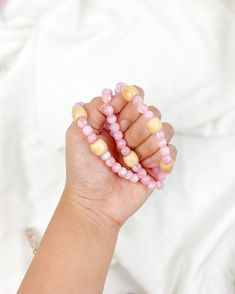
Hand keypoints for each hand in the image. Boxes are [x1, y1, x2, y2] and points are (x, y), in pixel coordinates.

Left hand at [63, 85, 176, 227]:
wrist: (94, 203)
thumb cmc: (83, 170)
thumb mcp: (77, 135)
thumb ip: (92, 110)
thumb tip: (112, 95)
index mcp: (114, 122)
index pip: (133, 98)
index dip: (131, 103)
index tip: (120, 120)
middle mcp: (132, 131)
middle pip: (150, 111)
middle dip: (136, 128)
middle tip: (123, 143)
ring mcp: (145, 147)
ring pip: (163, 129)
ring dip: (147, 144)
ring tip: (131, 160)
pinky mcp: (157, 164)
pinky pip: (170, 150)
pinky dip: (158, 157)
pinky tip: (142, 168)